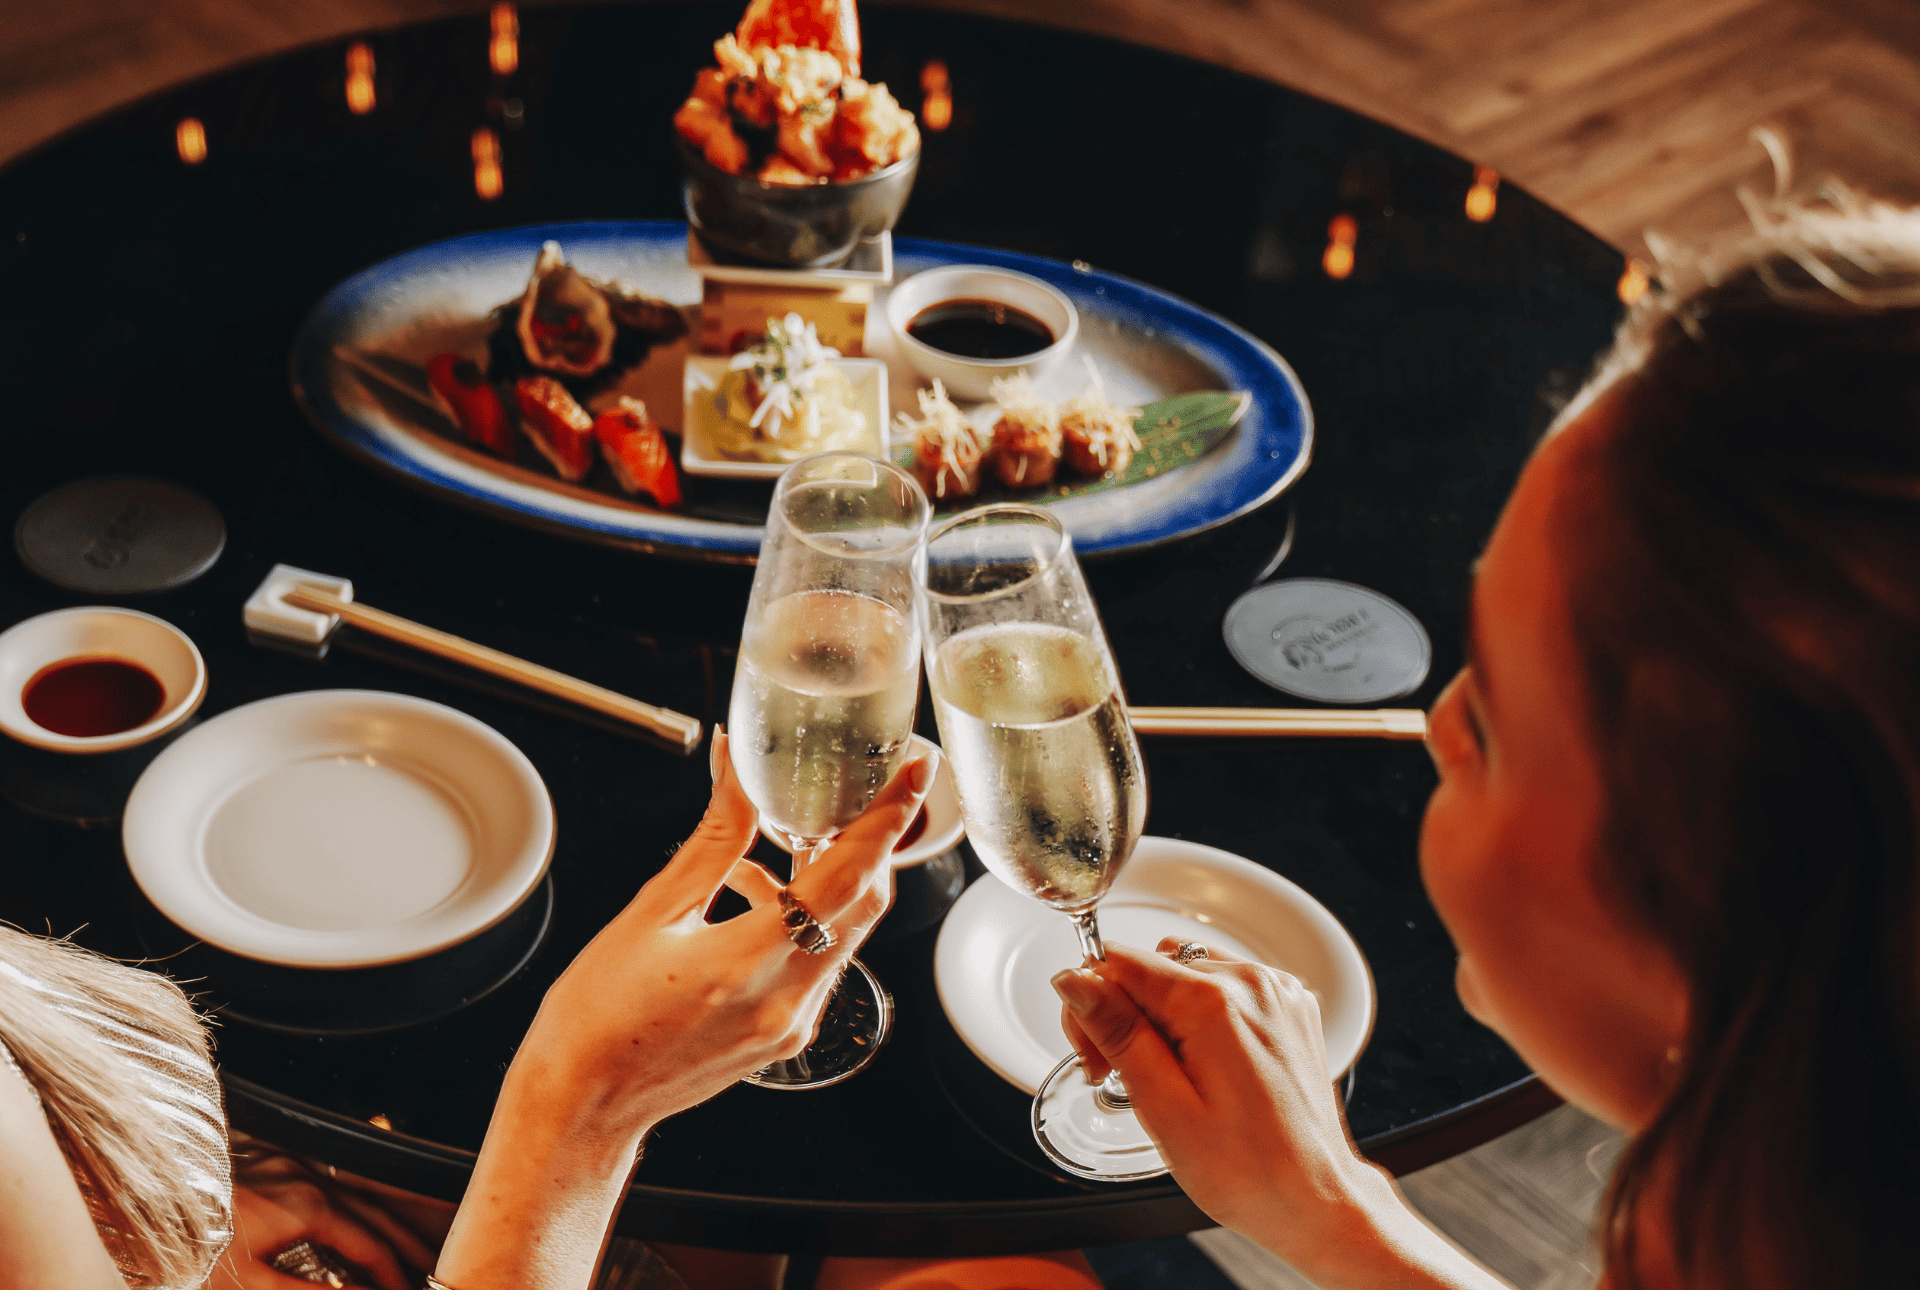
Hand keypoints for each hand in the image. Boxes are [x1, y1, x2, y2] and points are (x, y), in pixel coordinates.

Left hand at [209, 1180, 408, 1289]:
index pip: (369, 1243)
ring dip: (380, 1220)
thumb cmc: (193, 1251)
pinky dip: (350, 1203)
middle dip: (403, 1243)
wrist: (146, 1209)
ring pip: (353, 1191)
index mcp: (308, 1206)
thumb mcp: (252, 1284)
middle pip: (373, 1211)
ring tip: (399, 1246)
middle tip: (425, 1267)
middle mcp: (306, 1176)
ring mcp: (290, 1163)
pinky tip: (352, 1219)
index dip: (391, 1273)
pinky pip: (327, 1180)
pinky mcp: (272, 1160)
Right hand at [511, 729, 938, 1135]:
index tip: (915, 773)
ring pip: (846, 932)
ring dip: (836, 879)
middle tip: (868, 791)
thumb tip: (734, 769)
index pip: (847, 877)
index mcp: (748, 962)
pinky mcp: (787, 1037)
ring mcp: (793, 1024)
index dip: (887, 818)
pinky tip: (762, 895)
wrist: (584, 1106)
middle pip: (865, 903)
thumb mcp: (652, 912)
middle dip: (875, 841)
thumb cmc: (597, 1020)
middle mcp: (786, 999)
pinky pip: (819, 963)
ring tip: (795, 837)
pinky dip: (808, 919)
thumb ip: (713, 837)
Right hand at [1053, 940, 1375, 1245]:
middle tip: (1125, 1074)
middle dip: (1124, 1012)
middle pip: (1152, 965)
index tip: (1095, 1053)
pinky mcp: (1289, 1006)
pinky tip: (1205, 1062)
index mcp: (1214, 1004)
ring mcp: (1276, 992)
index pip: (1119, 963)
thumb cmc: (1248, 1172)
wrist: (1317, 1198)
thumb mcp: (1164, 1108)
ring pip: (1187, 971)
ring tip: (1170, 1073)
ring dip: (1163, 1011)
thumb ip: (1117, 1033)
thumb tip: (1076, 981)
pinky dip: (1203, 1013)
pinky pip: (1226, 985)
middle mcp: (1251, 983)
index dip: (1092, 1006)